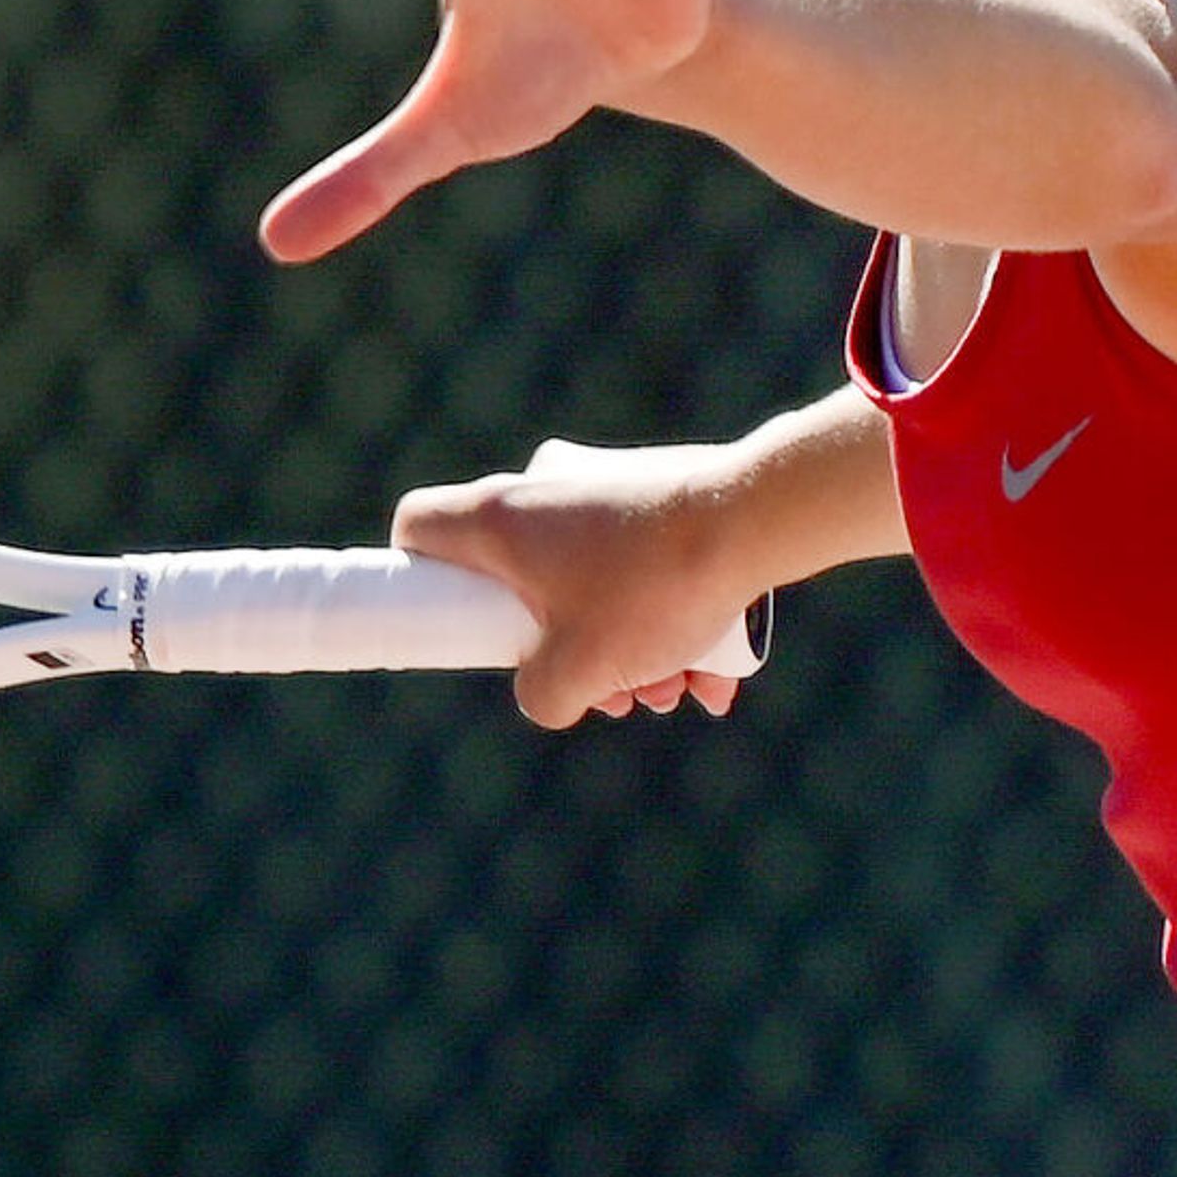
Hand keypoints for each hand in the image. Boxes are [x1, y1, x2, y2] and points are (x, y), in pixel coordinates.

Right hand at [394, 437, 765, 727]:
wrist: (757, 521)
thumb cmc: (653, 592)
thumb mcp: (580, 671)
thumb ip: (540, 697)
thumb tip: (548, 695)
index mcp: (501, 517)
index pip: (419, 527)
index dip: (419, 578)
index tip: (458, 623)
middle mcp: (544, 485)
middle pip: (519, 577)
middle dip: (564, 647)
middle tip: (611, 692)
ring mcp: (602, 480)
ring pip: (589, 577)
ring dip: (626, 644)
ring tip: (676, 686)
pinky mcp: (655, 487)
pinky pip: (639, 560)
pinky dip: (664, 613)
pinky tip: (712, 667)